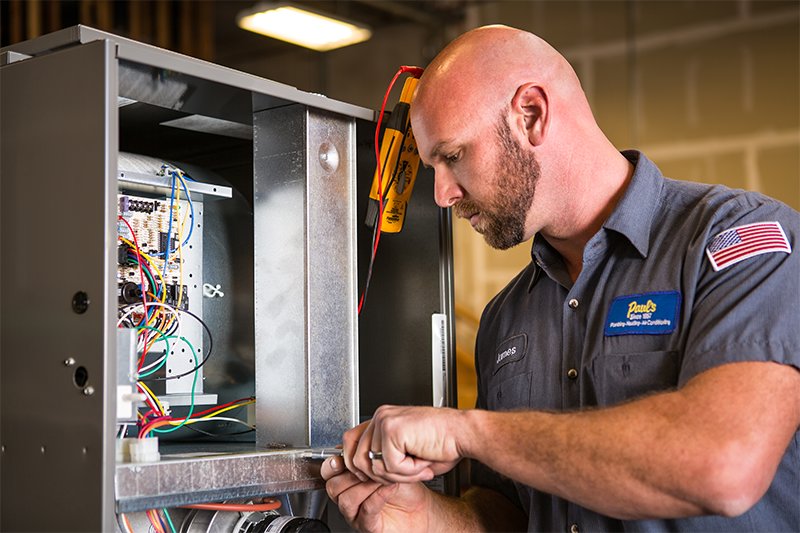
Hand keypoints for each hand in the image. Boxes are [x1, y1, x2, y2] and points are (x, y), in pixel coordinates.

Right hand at [321, 454, 431, 531]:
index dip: (334, 462)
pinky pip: (365, 510)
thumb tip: (359, 434)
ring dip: (365, 485)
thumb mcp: (386, 461)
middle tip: (369, 465)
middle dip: (350, 473)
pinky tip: (390, 487)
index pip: (328, 470)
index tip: (346, 454)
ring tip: (383, 477)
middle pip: (332, 486)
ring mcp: (356, 512)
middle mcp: (349, 496)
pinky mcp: (368, 525)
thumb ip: (369, 449)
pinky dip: (378, 496)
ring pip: (346, 499)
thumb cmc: (404, 486)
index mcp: (348, 479)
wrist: (422, 508)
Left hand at [344, 405, 464, 483]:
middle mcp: (381, 417)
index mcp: (383, 419)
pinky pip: (390, 466)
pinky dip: (408, 472)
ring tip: (417, 468)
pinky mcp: (392, 430)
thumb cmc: (444, 443)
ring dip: (397, 475)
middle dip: (381, 475)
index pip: (351, 442)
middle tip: (406, 475)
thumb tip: (365, 472)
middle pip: (357, 458)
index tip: (375, 478)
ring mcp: (384, 421)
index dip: (359, 466)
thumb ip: (384, 458)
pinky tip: (422, 462)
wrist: (464, 434)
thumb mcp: (407, 453)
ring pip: (374, 465)